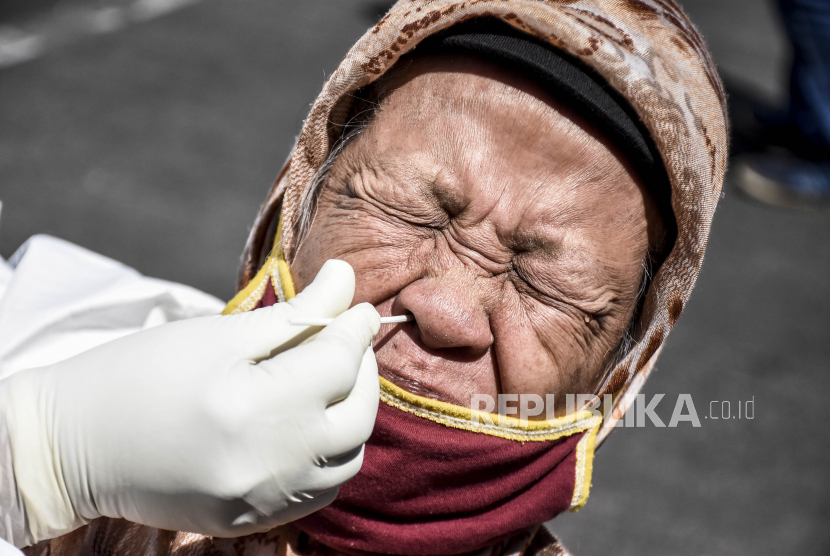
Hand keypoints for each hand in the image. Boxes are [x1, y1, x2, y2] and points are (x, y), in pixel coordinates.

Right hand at [0, 260, 379, 542]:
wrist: (75, 446)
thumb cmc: (141, 375)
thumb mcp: (218, 334)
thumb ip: (294, 313)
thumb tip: (346, 280)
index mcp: (250, 405)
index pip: (337, 362)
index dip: (356, 327)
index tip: (359, 306)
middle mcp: (264, 463)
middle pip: (357, 416)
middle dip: (363, 371)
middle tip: (347, 341)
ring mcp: (261, 501)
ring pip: (347, 459)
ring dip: (353, 416)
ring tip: (330, 383)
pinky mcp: (252, 522)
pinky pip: (320, 493)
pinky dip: (329, 456)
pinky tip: (311, 427)